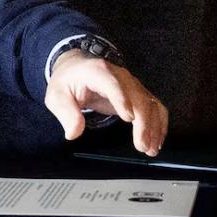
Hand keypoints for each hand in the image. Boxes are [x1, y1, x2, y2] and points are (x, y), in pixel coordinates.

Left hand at [44, 49, 167, 155]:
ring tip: (150, 149)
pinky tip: (156, 140)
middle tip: (141, 146)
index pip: (112, 84)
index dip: (122, 100)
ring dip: (154, 127)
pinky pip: (155, 107)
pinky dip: (159, 124)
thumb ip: (65, 112)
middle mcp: (120, 76)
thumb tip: (73, 132)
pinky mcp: (138, 93)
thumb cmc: (68, 81)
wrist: (78, 68)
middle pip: (138, 97)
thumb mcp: (57, 95)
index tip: (128, 119)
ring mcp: (132, 84)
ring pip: (151, 104)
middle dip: (143, 123)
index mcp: (97, 72)